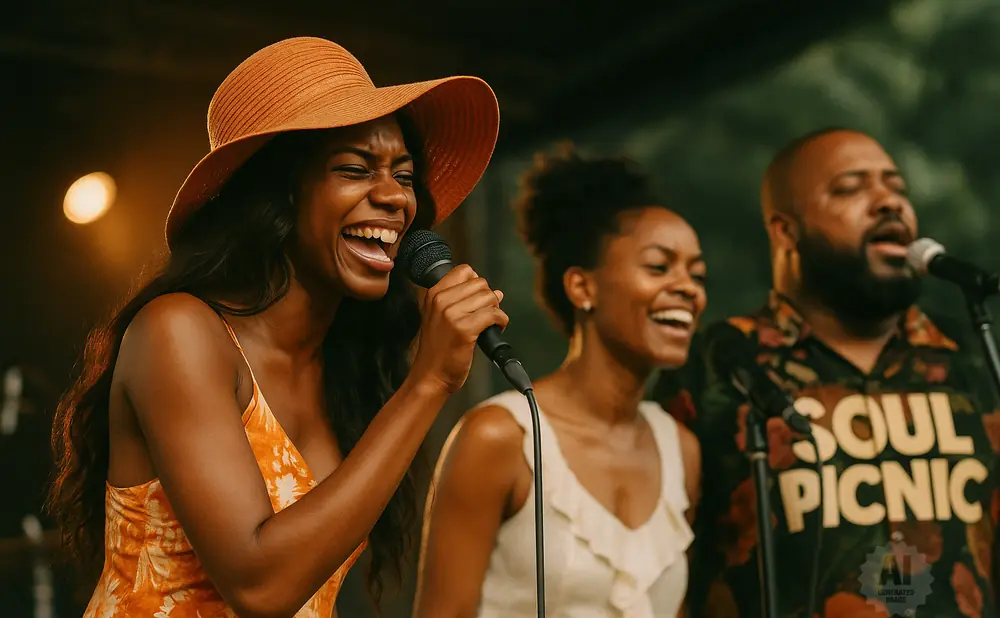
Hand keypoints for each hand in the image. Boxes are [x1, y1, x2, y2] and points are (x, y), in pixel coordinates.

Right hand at [410, 264, 508, 393]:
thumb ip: (463, 301)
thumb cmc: (438, 350)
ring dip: (496, 310)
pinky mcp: (465, 329)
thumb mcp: (440, 318)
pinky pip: (494, 314)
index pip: (465, 271)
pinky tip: (496, 329)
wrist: (430, 376)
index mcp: (434, 294)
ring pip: (489, 297)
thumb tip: (497, 292)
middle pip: (480, 283)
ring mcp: (452, 314)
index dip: (477, 284)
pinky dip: (501, 321)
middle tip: (486, 315)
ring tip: (490, 324)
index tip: (477, 301)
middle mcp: (441, 300)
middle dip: (488, 299)